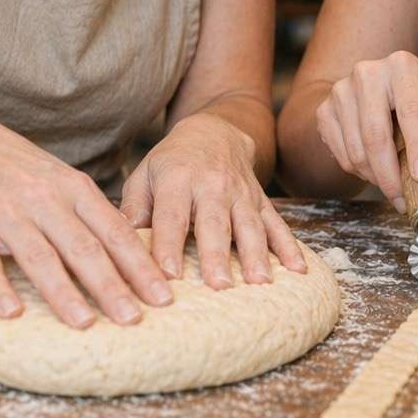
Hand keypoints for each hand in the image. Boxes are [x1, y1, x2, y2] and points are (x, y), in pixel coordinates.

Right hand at [0, 114, 174, 328]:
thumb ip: (91, 214)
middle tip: (134, 319)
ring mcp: (5, 213)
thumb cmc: (19, 169)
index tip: (164, 295)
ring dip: (63, 293)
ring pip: (40, 257)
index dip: (140, 265)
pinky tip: (11, 314)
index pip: (114, 231)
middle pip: (83, 248)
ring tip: (85, 323)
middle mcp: (43, 199)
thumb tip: (134, 255)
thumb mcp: (62, 180)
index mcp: (73, 188)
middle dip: (111, 286)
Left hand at [120, 114, 305, 288]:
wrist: (215, 130)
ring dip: (256, 254)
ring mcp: (241, 192)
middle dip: (217, 254)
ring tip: (260, 283)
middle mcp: (212, 184)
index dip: (168, 245)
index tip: (167, 275)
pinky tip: (298, 270)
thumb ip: (134, 209)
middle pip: (214, 222)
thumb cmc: (171, 163)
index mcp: (178, 179)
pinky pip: (276, 223)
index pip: (172, 215)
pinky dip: (289, 247)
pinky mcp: (260, 200)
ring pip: (250, 224)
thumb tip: (119, 243)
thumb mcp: (144, 175)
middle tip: (219, 286)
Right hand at [313, 51, 417, 209]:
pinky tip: (375, 167)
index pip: (411, 112)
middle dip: (391, 176)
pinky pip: (342, 155)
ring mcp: (340, 91)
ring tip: (393, 183)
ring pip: (357, 151)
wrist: (375, 84)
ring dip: (377, 178)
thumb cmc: (414, 98)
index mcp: (402, 66)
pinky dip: (360, 172)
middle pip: (376, 135)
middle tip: (404, 201)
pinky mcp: (324, 110)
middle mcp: (367, 73)